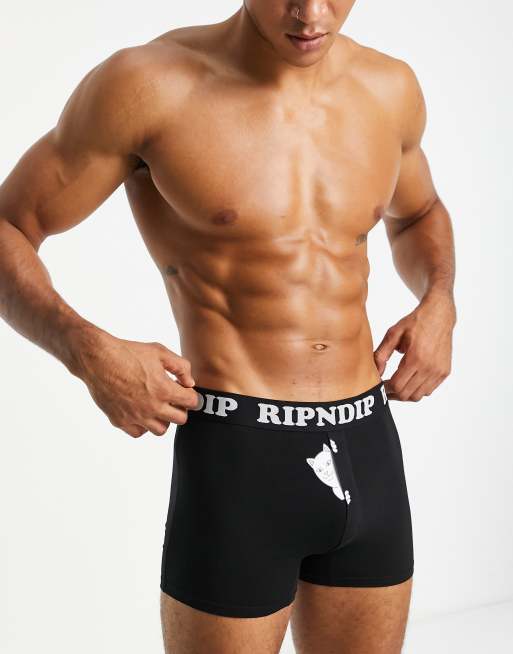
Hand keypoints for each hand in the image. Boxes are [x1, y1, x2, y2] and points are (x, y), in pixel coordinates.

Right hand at [76, 331, 200, 436]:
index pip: (192, 402)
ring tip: (157, 405)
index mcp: (164, 389)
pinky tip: (141, 411)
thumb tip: (190, 384)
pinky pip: (139, 432)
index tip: (184, 390)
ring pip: (161, 430)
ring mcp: (135, 416)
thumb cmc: (129, 352)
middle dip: (180, 408)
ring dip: (163, 419)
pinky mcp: (120, 421)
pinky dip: (143, 425)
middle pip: (180, 419)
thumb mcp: (160, 351)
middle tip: (172, 399)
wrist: (98, 359)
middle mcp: (152, 407)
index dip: (191, 395)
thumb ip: (181, 367)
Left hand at [373, 293, 455, 401]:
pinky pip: (428, 390)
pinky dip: (417, 390)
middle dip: (393, 394)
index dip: (385, 389)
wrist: (439, 315)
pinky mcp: (445, 372)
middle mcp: (430, 368)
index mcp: (416, 358)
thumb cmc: (415, 322)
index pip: (397, 385)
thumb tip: (376, 372)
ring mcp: (439, 371)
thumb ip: (381, 354)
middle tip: (385, 388)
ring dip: (405, 394)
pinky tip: (409, 380)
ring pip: (418, 396)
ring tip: (396, 385)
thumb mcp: (393, 333)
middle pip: (407, 394)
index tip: (379, 385)